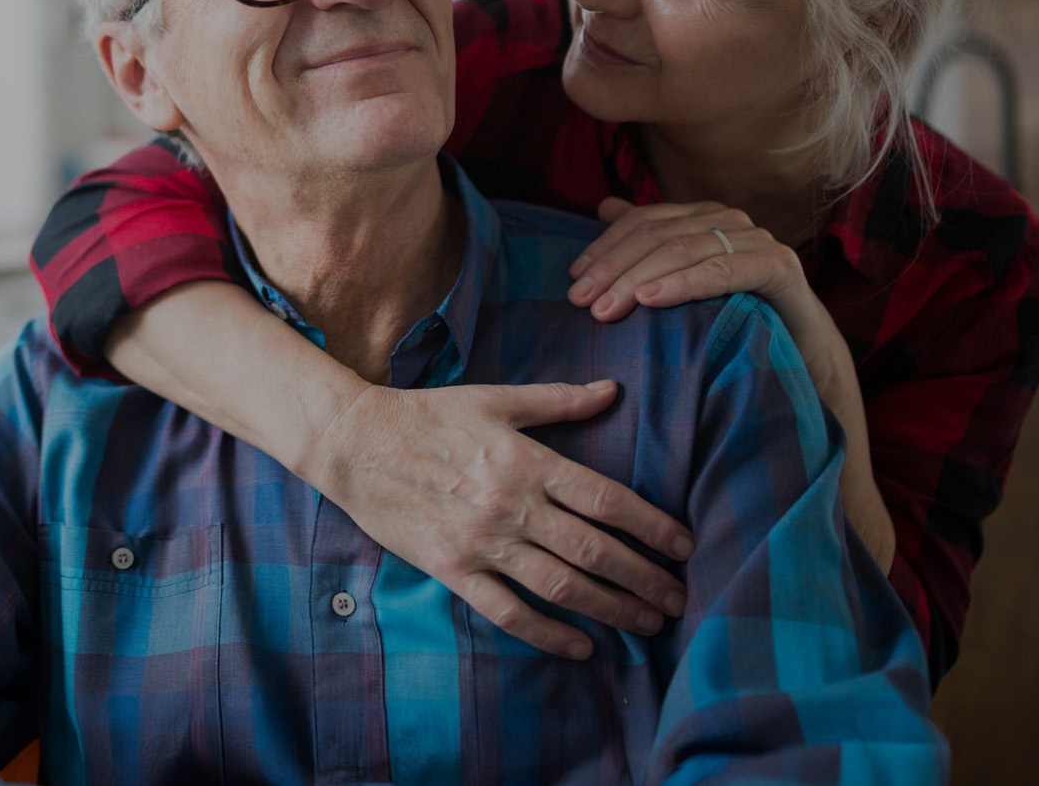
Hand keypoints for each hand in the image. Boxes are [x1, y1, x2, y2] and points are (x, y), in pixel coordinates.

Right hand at [308, 380, 692, 659]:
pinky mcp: (452, 568)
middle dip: (645, 580)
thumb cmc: (426, 415)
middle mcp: (510, 505)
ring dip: (612, 610)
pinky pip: (508, 611)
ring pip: (561, 587)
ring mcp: (481, 541)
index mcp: (525, 460)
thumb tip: (612, 391)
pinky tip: (580, 647)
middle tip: (679, 599)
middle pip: (595, 551)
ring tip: (648, 624)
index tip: (684, 547)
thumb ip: (557, 400)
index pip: (606, 500)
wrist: (354, 442)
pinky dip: (547, 634)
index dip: (652, 527)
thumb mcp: (494, 398)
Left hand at [568, 198, 808, 322]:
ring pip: (684, 250)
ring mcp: (756, 239)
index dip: (604, 247)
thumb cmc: (735, 314)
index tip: (574, 279)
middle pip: (657, 235)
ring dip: (638, 278)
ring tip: (607, 307)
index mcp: (702, 216)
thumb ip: (649, 240)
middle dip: (613, 267)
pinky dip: (683, 284)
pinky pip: (722, 270)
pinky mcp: (779, 266)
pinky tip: (652, 300)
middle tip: (581, 300)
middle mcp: (728, 220)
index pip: (642, 221)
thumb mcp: (683, 280)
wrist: (801, 350)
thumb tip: (604, 207)